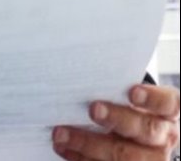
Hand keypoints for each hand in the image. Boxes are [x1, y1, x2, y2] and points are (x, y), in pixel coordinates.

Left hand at [53, 84, 179, 160]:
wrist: (135, 136)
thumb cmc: (127, 108)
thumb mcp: (128, 97)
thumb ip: (114, 90)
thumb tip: (79, 77)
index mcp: (167, 112)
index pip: (168, 103)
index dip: (152, 99)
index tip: (132, 92)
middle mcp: (163, 136)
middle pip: (146, 129)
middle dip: (117, 119)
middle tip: (93, 109)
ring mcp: (150, 158)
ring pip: (125, 155)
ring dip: (88, 144)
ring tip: (61, 134)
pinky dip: (81, 158)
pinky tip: (64, 149)